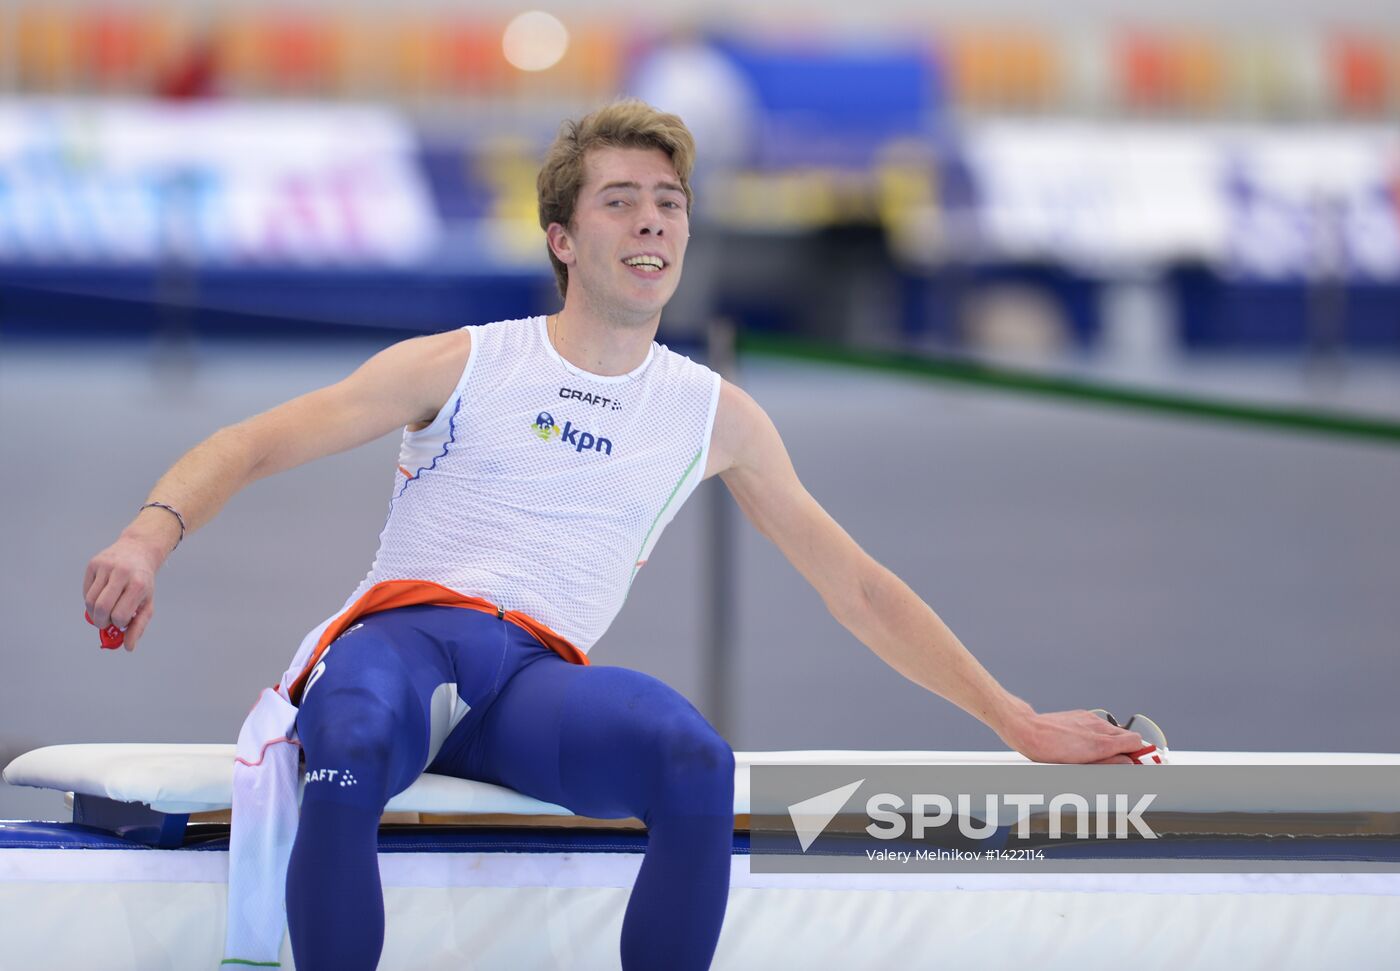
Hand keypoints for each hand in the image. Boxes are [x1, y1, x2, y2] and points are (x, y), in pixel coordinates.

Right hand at [83, 534, 162, 652]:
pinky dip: (90, 601)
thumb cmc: (143, 582)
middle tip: (106, 623)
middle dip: (101, 622)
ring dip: (94, 613)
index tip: (121, 621)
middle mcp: (122, 573)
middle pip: (101, 608)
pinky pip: (86, 590)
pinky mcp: (93, 564)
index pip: (120, 615)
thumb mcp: (147, 602)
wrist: (138, 550)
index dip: (118, 623)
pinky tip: (101, 597)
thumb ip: (138, 626)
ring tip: (104, 612)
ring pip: (90, 601)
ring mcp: (106, 567)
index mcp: (138, 584)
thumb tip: (128, 648)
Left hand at [1000, 708, 1145, 764]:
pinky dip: (1099, 735)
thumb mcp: (1082, 765)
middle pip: (1128, 736)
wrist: (1028, 730)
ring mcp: (1090, 719)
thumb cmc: (1050, 752)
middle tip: (1121, 763)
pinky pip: (1099, 725)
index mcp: (1102, 742)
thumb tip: (1130, 763)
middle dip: (1128, 750)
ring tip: (1099, 756)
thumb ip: (1110, 763)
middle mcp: (1099, 727)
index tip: (1140, 763)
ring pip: (1113, 731)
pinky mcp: (1081, 715)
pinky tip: (1086, 745)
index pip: (1137, 742)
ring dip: (1113, 743)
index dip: (1140, 754)